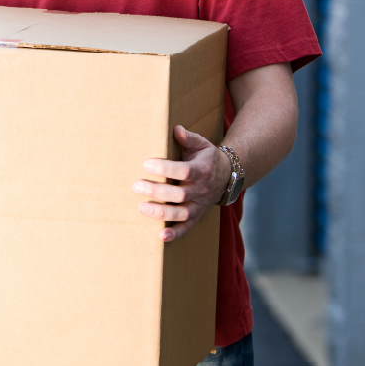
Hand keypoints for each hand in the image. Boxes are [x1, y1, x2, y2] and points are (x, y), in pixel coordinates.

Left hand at [133, 125, 230, 241]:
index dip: (165, 168)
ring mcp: (199, 205)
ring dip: (162, 213)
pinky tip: (161, 236)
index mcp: (201, 170)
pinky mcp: (197, 216)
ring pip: (182, 214)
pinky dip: (175, 234)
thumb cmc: (206, 157)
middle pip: (179, 195)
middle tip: (137, 185)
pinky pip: (187, 228)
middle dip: (157, 191)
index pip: (183, 171)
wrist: (227, 175)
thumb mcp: (201, 144)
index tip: (146, 164)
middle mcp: (201, 190)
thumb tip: (176, 129)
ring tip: (142, 207)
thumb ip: (188, 138)